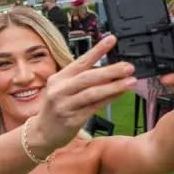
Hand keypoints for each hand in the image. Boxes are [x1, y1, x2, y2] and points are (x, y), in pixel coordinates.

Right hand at [32, 35, 135, 151]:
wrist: (42, 132)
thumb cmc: (57, 108)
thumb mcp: (64, 90)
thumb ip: (82, 81)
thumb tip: (110, 72)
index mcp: (58, 78)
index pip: (80, 62)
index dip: (97, 51)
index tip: (111, 40)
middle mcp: (60, 90)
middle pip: (87, 77)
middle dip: (110, 71)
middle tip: (128, 67)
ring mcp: (65, 105)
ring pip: (92, 93)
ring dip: (113, 87)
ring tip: (131, 81)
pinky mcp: (71, 120)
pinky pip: (94, 107)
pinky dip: (108, 99)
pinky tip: (120, 94)